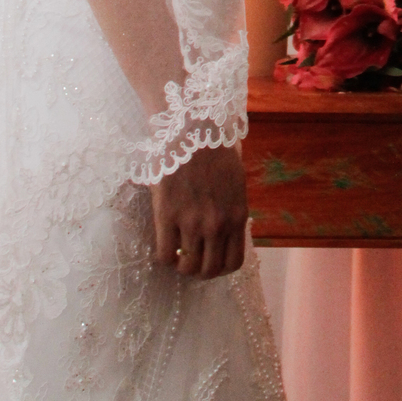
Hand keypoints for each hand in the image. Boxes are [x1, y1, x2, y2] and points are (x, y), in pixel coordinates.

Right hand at [151, 140, 247, 278]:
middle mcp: (217, 224)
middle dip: (199, 271)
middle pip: (208, 270)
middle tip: (190, 258)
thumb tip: (228, 231)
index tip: (209, 260)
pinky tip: (165, 243)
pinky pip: (165, 254)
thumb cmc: (214, 151)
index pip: (233, 263)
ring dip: (181, 265)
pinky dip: (165, 257)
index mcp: (237, 215)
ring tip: (177, 252)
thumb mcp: (235, 183)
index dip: (219, 268)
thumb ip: (232, 209)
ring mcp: (192, 222)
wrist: (191, 130)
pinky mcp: (168, 216)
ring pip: (186, 267)